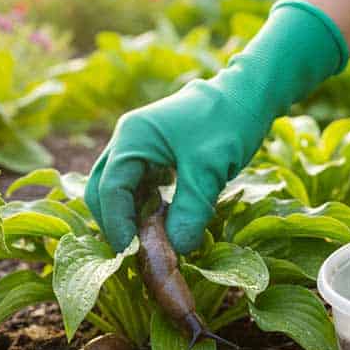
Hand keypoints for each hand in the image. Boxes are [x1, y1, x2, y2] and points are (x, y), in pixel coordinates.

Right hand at [85, 81, 269, 254]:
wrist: (247, 96)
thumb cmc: (228, 125)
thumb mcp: (209, 172)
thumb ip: (189, 211)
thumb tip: (176, 250)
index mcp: (132, 138)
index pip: (109, 189)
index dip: (117, 224)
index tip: (130, 253)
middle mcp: (127, 139)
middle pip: (102, 189)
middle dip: (115, 222)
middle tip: (135, 253)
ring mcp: (137, 145)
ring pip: (117, 189)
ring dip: (130, 216)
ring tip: (151, 241)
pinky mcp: (151, 153)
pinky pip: (136, 185)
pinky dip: (143, 206)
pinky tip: (163, 220)